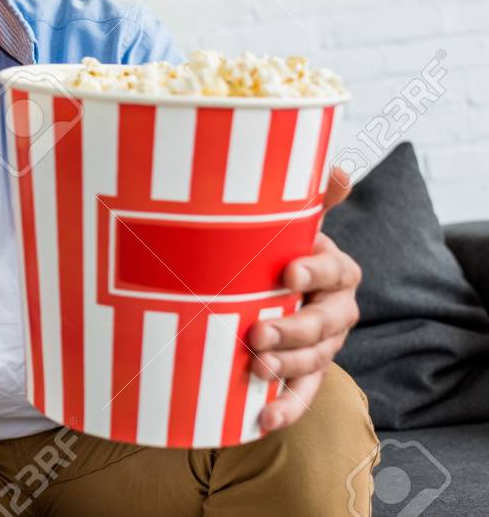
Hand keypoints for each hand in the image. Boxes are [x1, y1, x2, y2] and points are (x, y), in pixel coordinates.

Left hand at [251, 167, 361, 430]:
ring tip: (254, 369)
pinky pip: (301, 395)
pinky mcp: (303, 374)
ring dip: (286, 368)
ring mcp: (323, 345)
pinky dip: (286, 410)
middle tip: (255, 333)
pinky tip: (262, 420)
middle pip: (324, 324)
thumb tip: (336, 170)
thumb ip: (308, 198)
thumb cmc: (274, 249)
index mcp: (336, 270)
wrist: (263, 288)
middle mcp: (336, 310)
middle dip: (293, 330)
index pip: (336, 271)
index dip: (315, 272)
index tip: (288, 272)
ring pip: (314, 361)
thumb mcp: (285, 222)